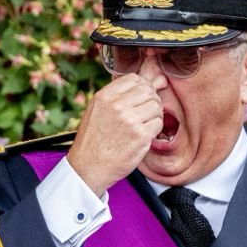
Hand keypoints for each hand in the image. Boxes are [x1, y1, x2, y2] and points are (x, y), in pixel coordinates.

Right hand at [66, 74, 162, 194]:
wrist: (88, 167)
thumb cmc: (94, 140)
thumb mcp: (97, 110)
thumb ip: (117, 96)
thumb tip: (149, 83)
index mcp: (105, 96)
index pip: (135, 79)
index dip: (142, 87)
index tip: (141, 98)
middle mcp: (117, 105)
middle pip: (148, 91)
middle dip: (150, 100)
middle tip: (145, 113)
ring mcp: (130, 120)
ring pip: (156, 106)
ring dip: (154, 114)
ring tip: (144, 124)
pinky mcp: (140, 136)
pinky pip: (158, 122)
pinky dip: (154, 128)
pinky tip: (144, 135)